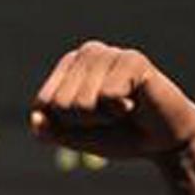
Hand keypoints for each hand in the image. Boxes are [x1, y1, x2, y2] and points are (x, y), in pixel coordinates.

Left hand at [30, 40, 194, 158]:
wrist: (158, 141)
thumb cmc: (115, 134)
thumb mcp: (74, 137)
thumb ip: (50, 131)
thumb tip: (35, 118)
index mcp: (68, 67)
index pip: (41, 103)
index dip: (62, 124)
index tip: (85, 121)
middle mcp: (87, 53)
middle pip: (60, 104)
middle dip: (82, 122)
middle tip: (108, 116)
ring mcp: (110, 53)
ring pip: (81, 102)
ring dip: (101, 118)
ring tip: (121, 110)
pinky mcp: (132, 60)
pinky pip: (107, 97)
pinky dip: (119, 110)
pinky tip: (134, 104)